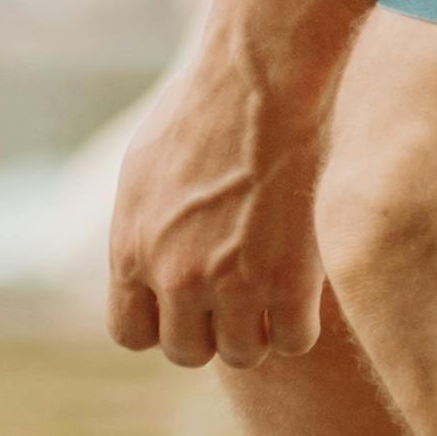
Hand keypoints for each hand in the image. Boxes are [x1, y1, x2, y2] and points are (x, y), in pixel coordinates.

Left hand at [106, 20, 334, 369]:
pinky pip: (291, 341)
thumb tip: (142, 259)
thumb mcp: (143, 168)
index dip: (161, 325)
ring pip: (241, 353)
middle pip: (187, 351)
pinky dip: (300, 324)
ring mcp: (230, 283)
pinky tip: (305, 289)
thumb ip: (140, 225)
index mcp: (132, 249)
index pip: (131, 334)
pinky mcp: (287, 281)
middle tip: (237, 297)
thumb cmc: (204, 108)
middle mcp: (173, 275)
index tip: (187, 305)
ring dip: (258, 330)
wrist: (261, 81)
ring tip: (273, 290)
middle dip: (211, 331)